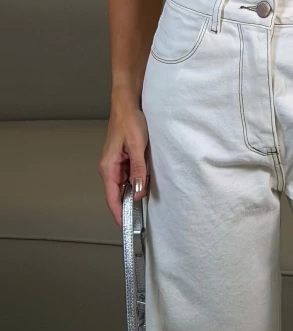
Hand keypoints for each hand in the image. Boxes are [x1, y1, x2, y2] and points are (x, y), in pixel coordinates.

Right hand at [98, 101, 149, 227]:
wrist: (127, 104)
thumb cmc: (129, 121)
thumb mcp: (137, 146)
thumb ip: (138, 170)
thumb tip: (137, 191)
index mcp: (108, 167)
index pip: (112, 197)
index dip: (118, 214)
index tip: (126, 226)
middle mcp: (109, 168)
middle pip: (117, 194)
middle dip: (128, 205)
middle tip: (142, 216)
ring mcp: (115, 164)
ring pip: (124, 185)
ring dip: (133, 191)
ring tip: (146, 199)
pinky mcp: (122, 159)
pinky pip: (128, 175)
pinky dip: (136, 180)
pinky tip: (145, 181)